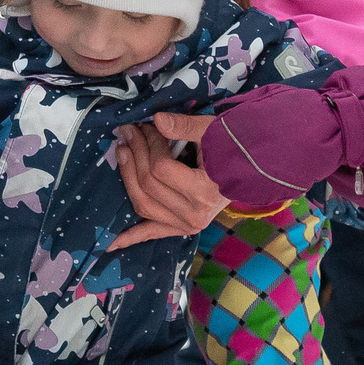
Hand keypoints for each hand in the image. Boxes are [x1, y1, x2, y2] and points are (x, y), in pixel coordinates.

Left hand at [107, 115, 225, 250]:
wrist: (254, 172)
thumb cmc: (235, 150)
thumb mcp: (213, 132)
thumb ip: (185, 126)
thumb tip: (156, 120)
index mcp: (204, 192)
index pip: (160, 168)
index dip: (149, 144)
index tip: (146, 125)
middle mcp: (194, 215)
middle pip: (148, 185)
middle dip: (134, 154)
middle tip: (128, 132)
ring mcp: (186, 225)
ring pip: (143, 205)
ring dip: (127, 179)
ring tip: (121, 153)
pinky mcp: (181, 229)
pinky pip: (151, 233)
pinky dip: (131, 237)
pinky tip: (110, 244)